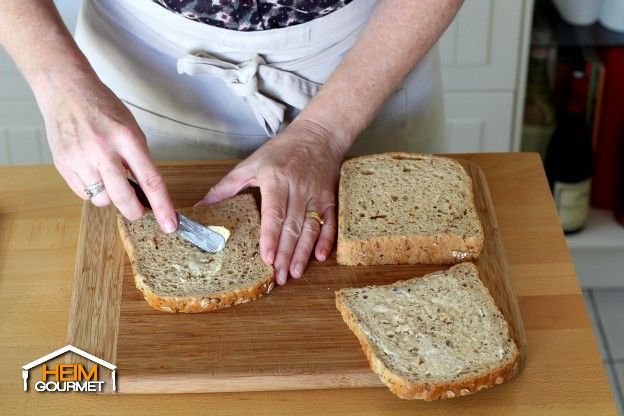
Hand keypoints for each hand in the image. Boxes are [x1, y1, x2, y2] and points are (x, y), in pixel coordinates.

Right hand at [37, 73, 176, 232]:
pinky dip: (92, 190)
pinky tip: (93, 172)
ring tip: (109, 176)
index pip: (151, 180)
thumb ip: (139, 160)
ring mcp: (80, 159)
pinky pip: (83, 193)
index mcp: (127, 139)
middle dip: (135, 211)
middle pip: (123, 198)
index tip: (170, 224)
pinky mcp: (63, 165)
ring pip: (102, 200)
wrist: (66, 91)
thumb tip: (147, 194)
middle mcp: (102, 151)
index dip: (162, 207)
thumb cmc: (103, 108)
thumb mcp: (131, 130)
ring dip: (111, 197)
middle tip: (139, 209)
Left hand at [197, 120, 345, 284]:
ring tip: (294, 273)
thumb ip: (226, 187)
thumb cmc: (281, 150)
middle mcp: (298, 189)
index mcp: (276, 179)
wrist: (318, 135)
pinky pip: (329, 222)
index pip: (274, 213)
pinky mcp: (329, 198)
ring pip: (310, 228)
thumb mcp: (250, 164)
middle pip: (292, 227)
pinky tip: (320, 257)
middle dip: (285, 254)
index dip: (271, 237)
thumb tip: (200, 207)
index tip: (266, 258)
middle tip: (278, 277)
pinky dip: (326, 240)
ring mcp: (316, 195)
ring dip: (303, 253)